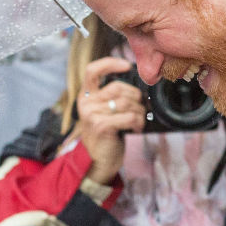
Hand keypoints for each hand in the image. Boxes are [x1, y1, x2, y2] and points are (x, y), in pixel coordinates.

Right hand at [77, 56, 146, 183]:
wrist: (97, 161)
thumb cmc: (105, 135)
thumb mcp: (103, 112)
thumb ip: (111, 97)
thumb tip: (137, 87)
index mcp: (86, 96)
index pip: (93, 70)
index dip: (111, 63)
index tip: (127, 66)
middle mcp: (86, 103)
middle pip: (118, 87)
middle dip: (135, 97)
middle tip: (139, 108)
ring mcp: (92, 114)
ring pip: (127, 102)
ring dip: (139, 112)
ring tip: (138, 120)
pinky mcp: (102, 126)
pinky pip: (129, 116)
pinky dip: (138, 122)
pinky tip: (136, 128)